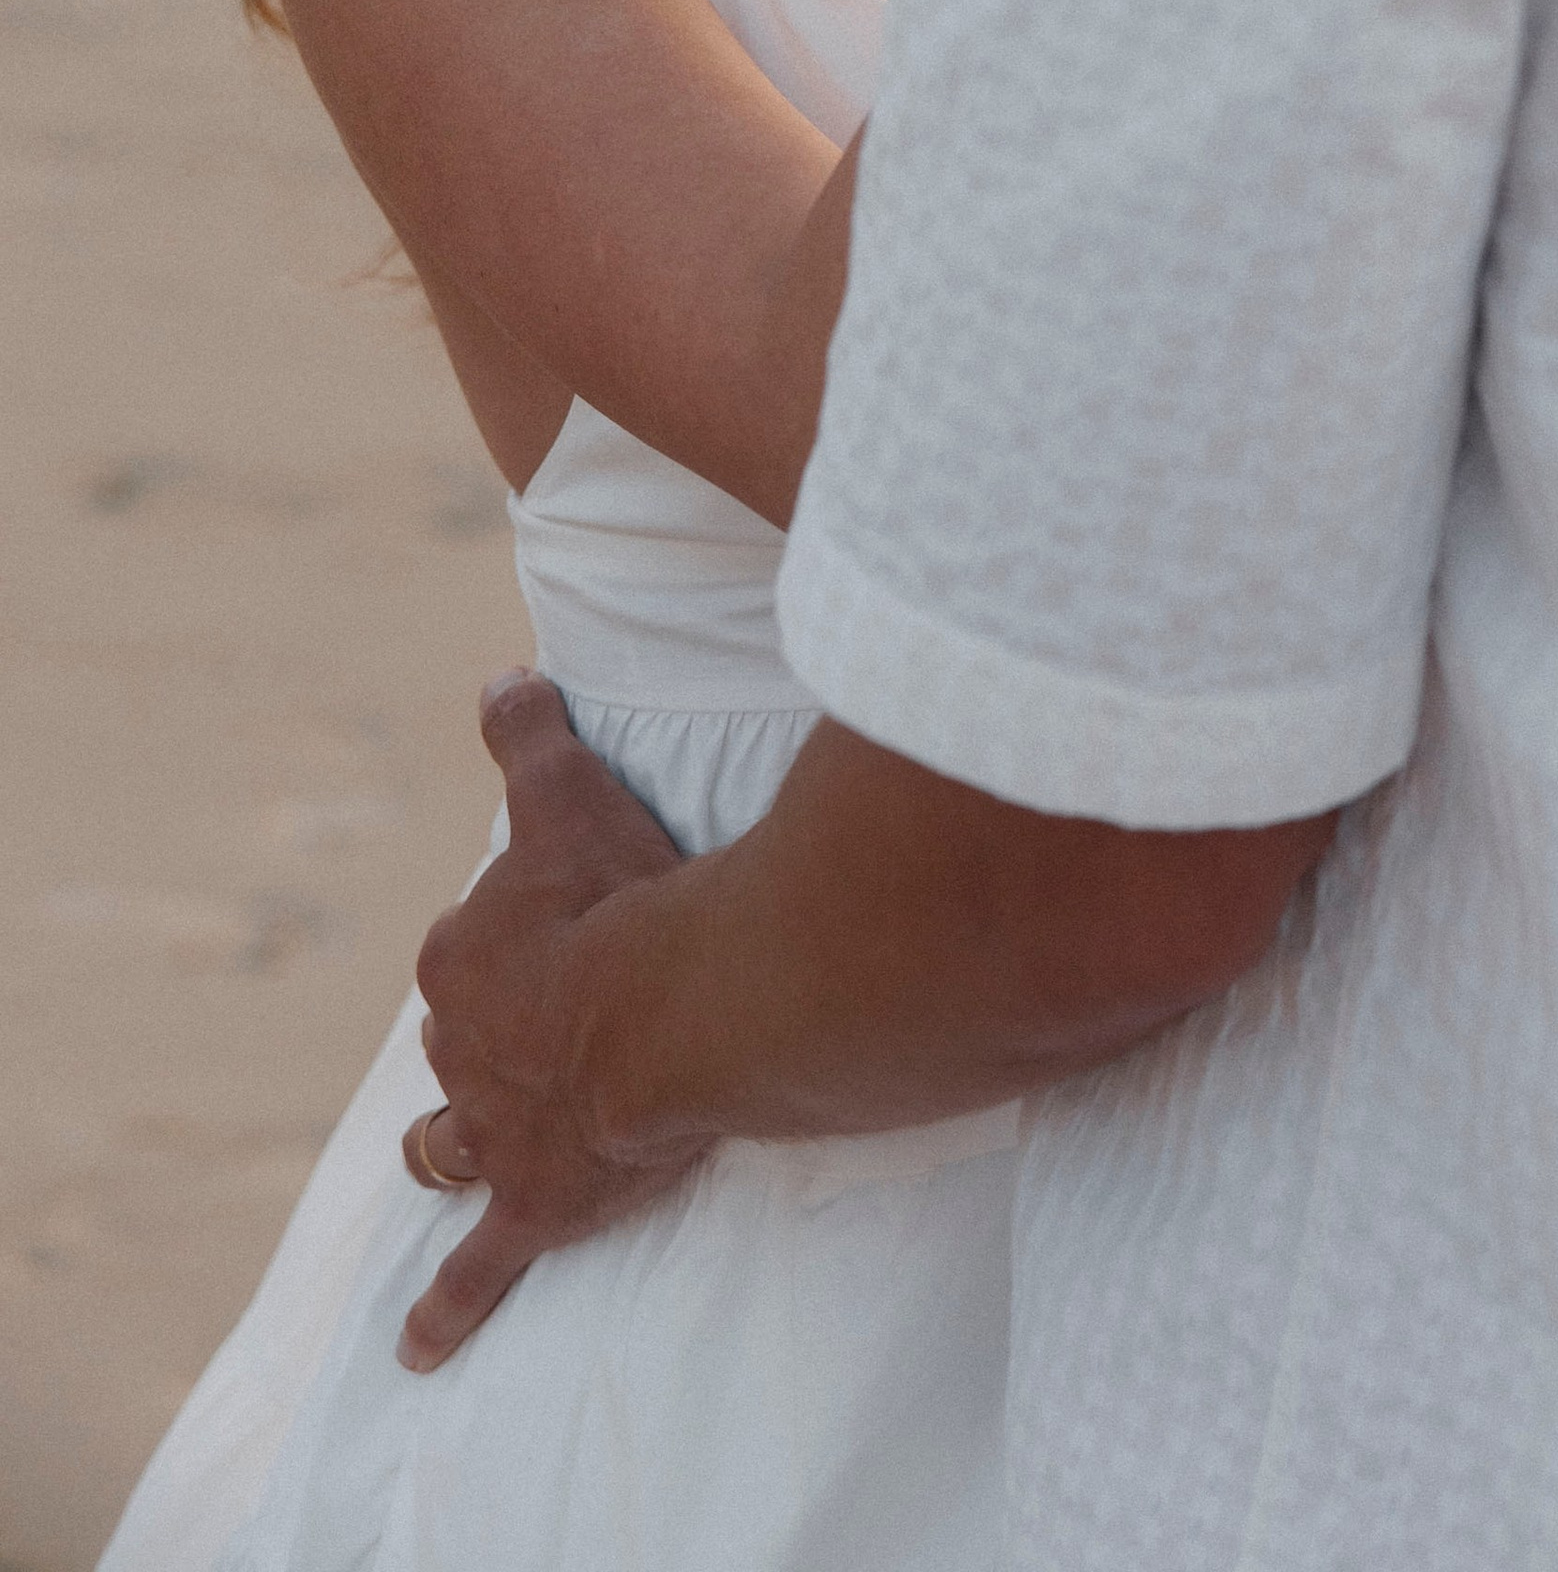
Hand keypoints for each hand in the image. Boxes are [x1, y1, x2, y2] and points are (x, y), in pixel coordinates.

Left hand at [398, 671, 697, 1369]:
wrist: (669, 1012)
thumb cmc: (622, 898)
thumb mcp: (568, 795)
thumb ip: (528, 734)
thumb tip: (497, 676)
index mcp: (465, 958)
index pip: (470, 946)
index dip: (512, 937)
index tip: (555, 926)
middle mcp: (463, 1051)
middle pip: (463, 1042)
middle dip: (488, 1036)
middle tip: (542, 1025)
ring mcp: (494, 1135)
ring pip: (448, 1142)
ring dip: (448, 1145)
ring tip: (443, 1155)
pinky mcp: (532, 1208)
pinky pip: (479, 1270)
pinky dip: (448, 1310)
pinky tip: (419, 1351)